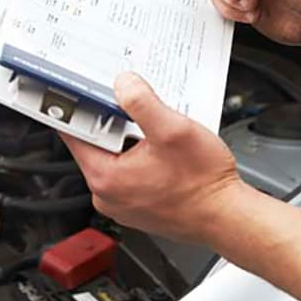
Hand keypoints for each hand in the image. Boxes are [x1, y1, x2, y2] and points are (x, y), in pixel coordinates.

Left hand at [59, 73, 246, 243]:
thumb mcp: (173, 129)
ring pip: (114, 156)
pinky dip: (141, 157)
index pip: (73, 133)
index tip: (87, 91)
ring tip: (157, 138)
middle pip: (95, 143)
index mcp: (105, 177)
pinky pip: (128, 171)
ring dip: (131, 140)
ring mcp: (121, 202)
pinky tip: (163, 153)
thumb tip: (123, 84)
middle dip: (116, 123)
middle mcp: (107, 195)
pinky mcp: (136, 205)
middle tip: (140, 115)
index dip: (82, 107)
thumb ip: (142, 102)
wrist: (227, 216)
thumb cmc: (203, 183)